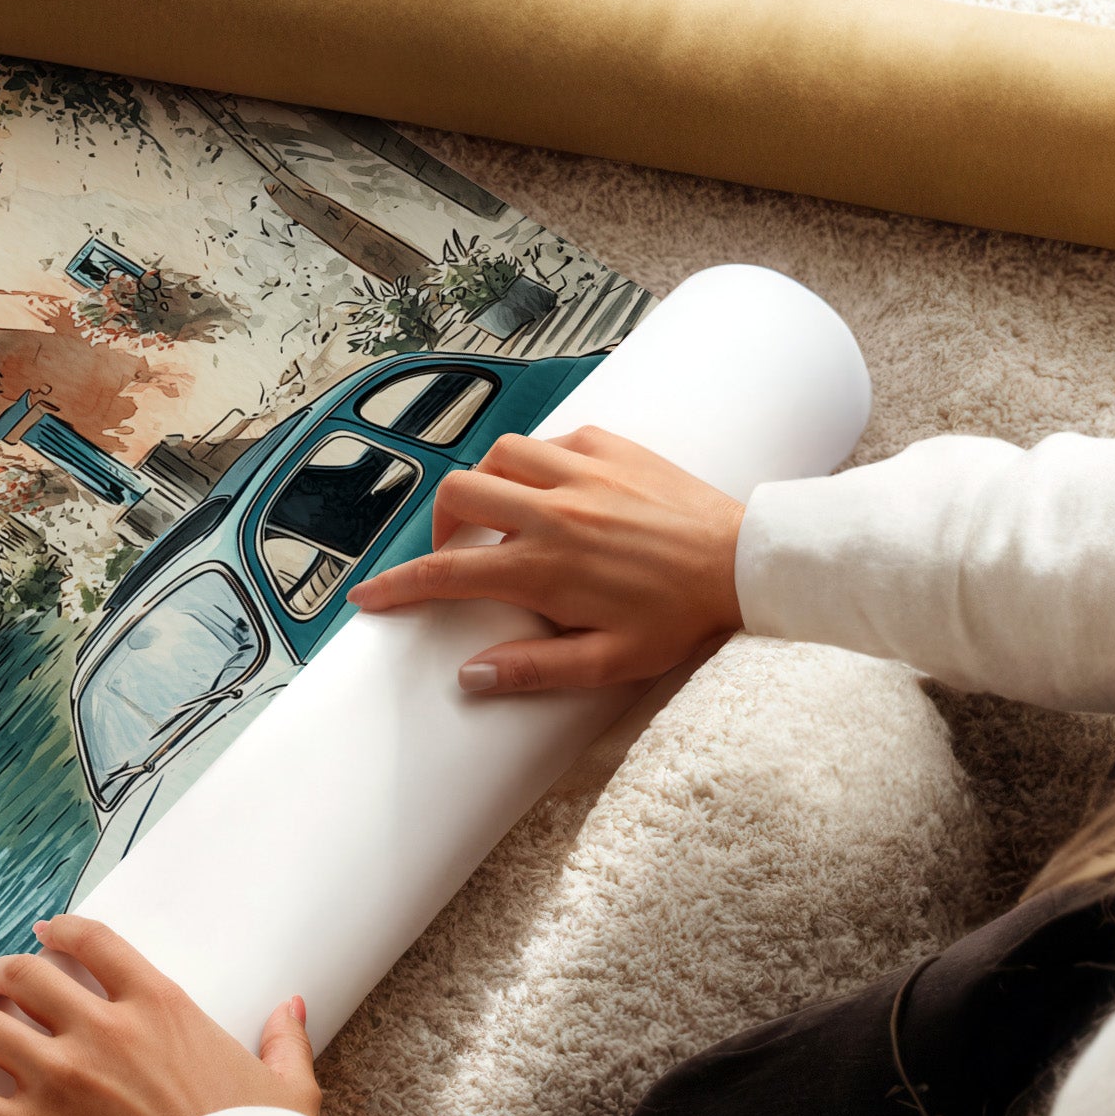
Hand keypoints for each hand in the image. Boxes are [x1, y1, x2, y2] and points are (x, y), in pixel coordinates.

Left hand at [0, 915, 317, 1115]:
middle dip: (0, 975)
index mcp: (158, 1006)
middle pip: (25, 977)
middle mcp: (100, 1030)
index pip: (92, 944)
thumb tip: (291, 1006)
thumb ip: (282, 1038)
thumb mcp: (285, 1084)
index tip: (42, 935)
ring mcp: (60, 1080)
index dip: (58, 934)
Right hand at [347, 425, 743, 694]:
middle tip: (456, 552)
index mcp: (544, 567)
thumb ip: (535, 669)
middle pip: (458, 495)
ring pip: (498, 455)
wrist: (746, 563)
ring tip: (502, 514)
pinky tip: (554, 488)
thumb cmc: (682, 617)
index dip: (397, 586)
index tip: (368, 596)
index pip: (447, 573)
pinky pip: (552, 439)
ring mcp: (581, 472)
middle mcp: (553, 511)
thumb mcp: (610, 662)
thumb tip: (471, 675)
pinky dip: (538, 461)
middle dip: (439, 524)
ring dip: (486, 483)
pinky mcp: (611, 446)